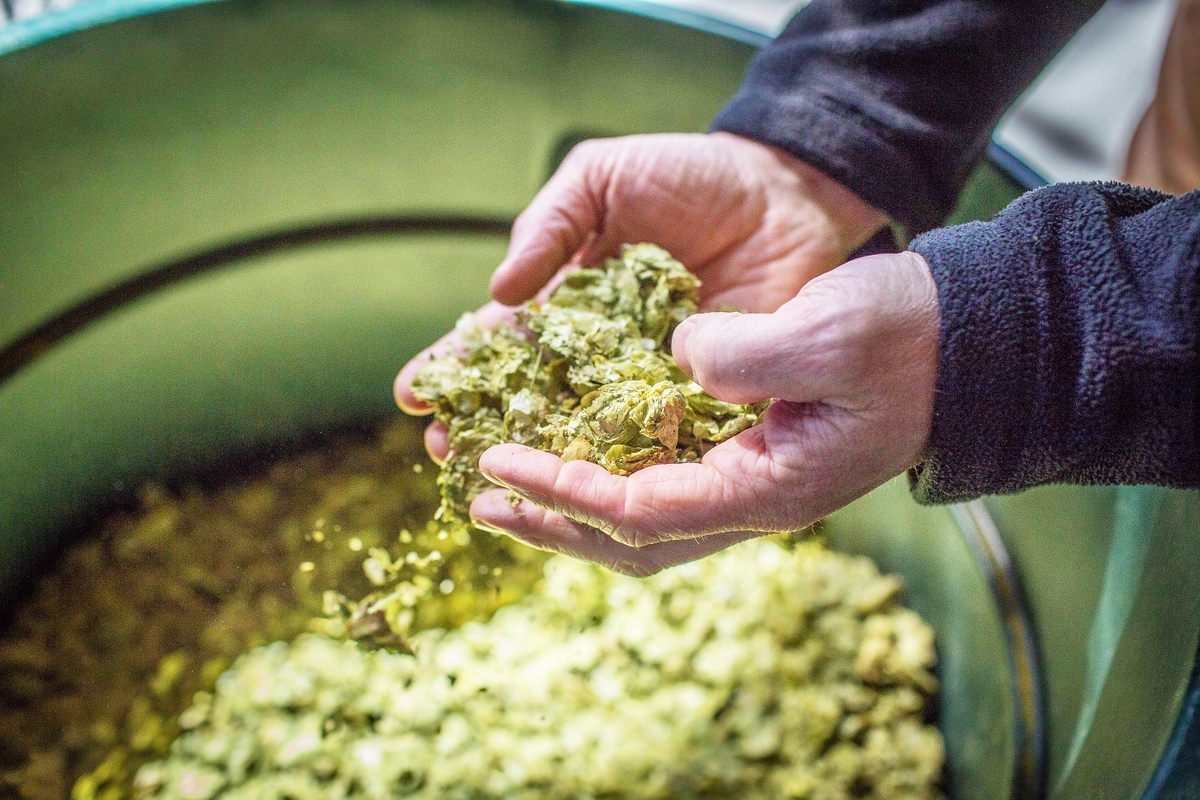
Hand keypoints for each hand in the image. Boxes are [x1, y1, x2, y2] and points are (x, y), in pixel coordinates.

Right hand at [394, 132, 886, 459]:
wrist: (783, 189)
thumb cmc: (688, 175)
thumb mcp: (601, 179)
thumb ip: (548, 224)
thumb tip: (498, 289)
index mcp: (568, 297)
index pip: (501, 339)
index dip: (458, 366)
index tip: (414, 396)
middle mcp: (600, 348)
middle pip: (531, 397)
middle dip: (486, 426)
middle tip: (444, 457)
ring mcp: (648, 378)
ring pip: (586, 429)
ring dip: (544, 461)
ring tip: (500, 486)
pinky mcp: (701, 397)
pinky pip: (659, 435)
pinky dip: (628, 464)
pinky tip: (594, 491)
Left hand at [468, 252, 939, 575]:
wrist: (961, 339)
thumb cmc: (907, 336)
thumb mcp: (829, 332)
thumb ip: (746, 355)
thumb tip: (678, 357)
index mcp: (770, 488)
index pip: (644, 510)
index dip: (565, 489)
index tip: (502, 460)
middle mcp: (753, 499)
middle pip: (632, 538)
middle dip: (553, 520)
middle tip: (481, 497)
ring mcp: (751, 481)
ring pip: (643, 520)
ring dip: (571, 506)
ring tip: (505, 486)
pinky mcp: (747, 453)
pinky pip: (661, 483)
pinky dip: (605, 474)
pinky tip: (570, 449)